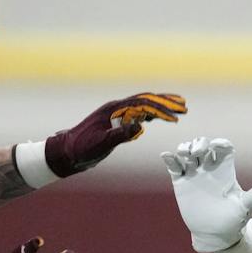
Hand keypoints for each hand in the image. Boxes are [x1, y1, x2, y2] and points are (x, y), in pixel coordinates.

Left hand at [44, 92, 186, 176]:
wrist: (66, 153)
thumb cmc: (81, 149)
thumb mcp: (101, 144)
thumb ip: (120, 134)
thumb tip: (140, 126)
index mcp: (113, 110)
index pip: (142, 104)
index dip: (161, 109)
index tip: (176, 117)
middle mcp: (116, 108)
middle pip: (145, 99)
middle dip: (166, 102)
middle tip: (184, 105)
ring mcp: (116, 114)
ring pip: (143, 105)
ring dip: (161, 106)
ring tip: (179, 108)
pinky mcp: (115, 122)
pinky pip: (137, 113)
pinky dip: (151, 113)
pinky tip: (159, 118)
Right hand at [162, 137, 251, 252]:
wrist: (216, 235)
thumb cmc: (234, 221)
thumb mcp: (245, 208)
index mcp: (225, 170)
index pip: (223, 148)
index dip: (220, 143)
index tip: (216, 145)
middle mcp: (209, 169)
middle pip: (204, 146)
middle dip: (200, 143)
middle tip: (197, 151)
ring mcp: (194, 174)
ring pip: (188, 153)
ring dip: (185, 148)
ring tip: (184, 154)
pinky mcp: (181, 183)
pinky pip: (174, 166)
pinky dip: (170, 159)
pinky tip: (166, 156)